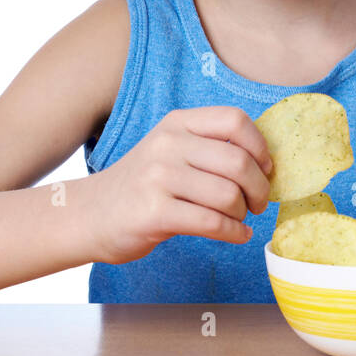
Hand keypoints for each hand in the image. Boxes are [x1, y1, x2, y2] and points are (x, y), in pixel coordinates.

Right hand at [87, 106, 273, 264]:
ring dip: (243, 213)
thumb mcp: (170, 150)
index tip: (266, 168)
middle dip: (259, 188)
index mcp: (177, 123)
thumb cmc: (141, 185)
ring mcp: (159, 177)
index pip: (235, 120)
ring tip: (239, 219)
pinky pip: (212, 223)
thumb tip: (266, 163)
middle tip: (258, 203)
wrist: (89, 215)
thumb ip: (209, 147)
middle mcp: (168, 144)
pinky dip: (234, 233)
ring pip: (228, 195)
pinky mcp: (154, 213)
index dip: (260, 146)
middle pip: (238, 161)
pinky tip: (237, 235)